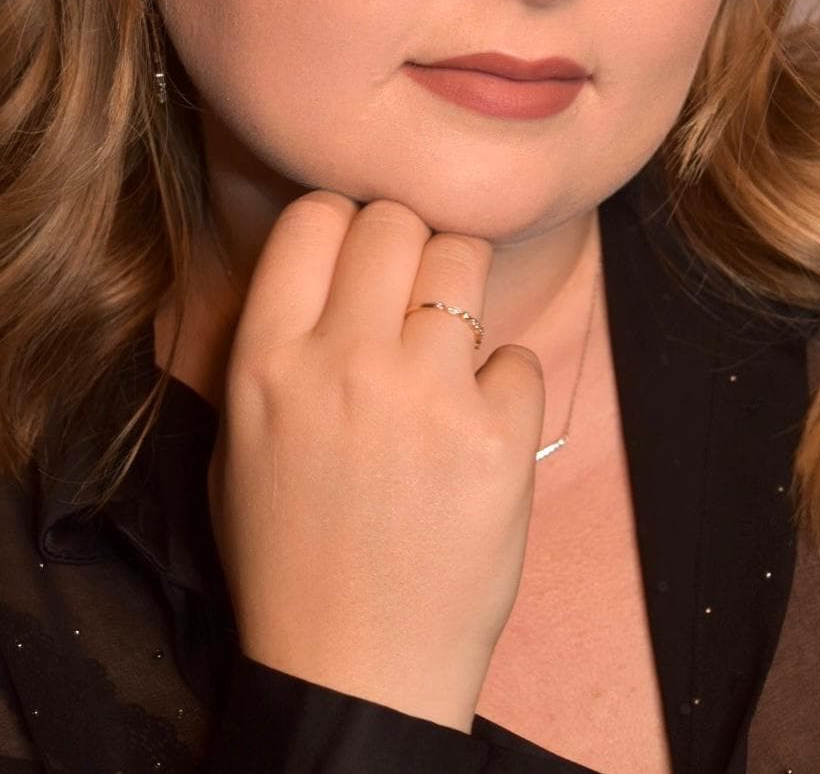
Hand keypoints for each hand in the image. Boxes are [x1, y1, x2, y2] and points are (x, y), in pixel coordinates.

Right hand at [206, 190, 545, 731]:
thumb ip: (274, 344)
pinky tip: (477, 431)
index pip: (315, 215)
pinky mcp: (498, 436)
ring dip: (460, 296)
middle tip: (409, 299)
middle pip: (397, 221)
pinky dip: (503, 387)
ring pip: (464, 259)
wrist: (356, 669)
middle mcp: (345, 362)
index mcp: (268, 362)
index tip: (356, 259)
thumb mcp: (235, 444)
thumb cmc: (288, 559)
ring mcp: (427, 396)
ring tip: (449, 352)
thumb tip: (325, 265)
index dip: (343, 227)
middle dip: (407, 248)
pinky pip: (519, 356)